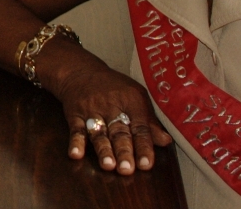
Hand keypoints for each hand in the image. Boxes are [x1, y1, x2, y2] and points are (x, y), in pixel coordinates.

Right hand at [54, 62, 172, 174]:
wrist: (79, 71)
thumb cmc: (113, 87)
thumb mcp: (136, 96)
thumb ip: (149, 120)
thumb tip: (165, 141)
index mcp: (131, 102)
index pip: (140, 127)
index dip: (144, 146)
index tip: (146, 164)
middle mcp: (111, 106)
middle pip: (119, 132)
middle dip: (124, 151)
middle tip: (127, 169)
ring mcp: (92, 110)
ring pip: (99, 133)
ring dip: (103, 150)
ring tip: (108, 165)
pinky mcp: (75, 114)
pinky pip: (76, 129)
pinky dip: (75, 142)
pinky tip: (76, 154)